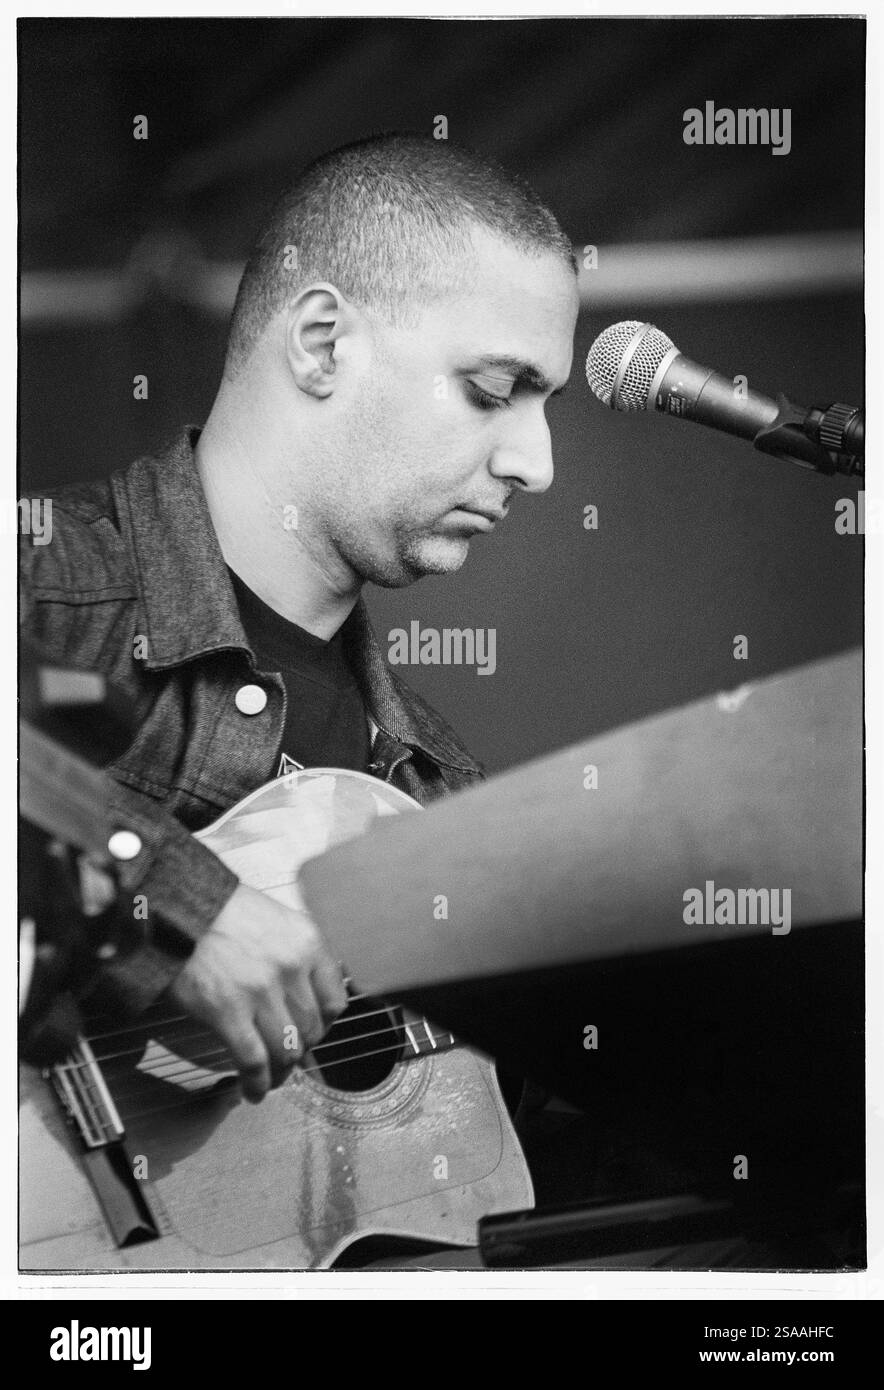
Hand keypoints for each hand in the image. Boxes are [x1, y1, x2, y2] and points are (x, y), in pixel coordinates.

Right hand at [170, 883, 346, 1101]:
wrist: (174, 906)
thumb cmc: (218, 910)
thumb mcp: (273, 920)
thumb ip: (294, 953)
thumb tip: (302, 993)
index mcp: (306, 942)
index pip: (335, 1000)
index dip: (324, 1026)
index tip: (313, 1033)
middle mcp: (290, 967)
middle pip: (311, 1029)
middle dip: (300, 1050)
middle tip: (287, 1057)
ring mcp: (261, 991)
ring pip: (286, 1050)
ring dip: (280, 1073)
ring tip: (270, 1080)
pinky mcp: (227, 1012)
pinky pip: (253, 1061)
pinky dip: (256, 1083)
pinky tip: (252, 1091)